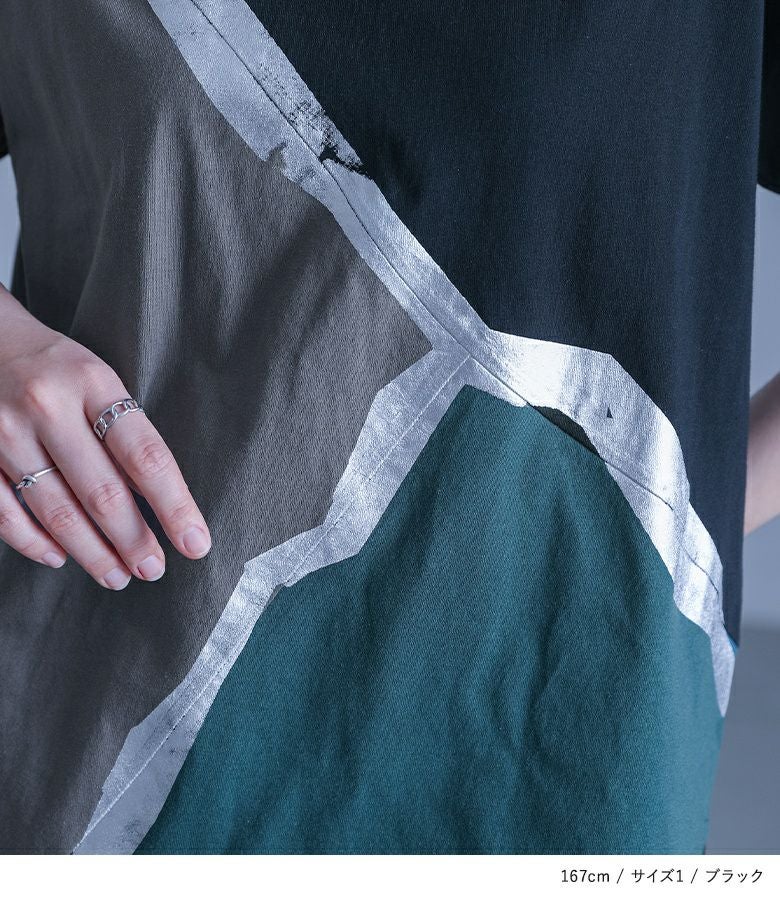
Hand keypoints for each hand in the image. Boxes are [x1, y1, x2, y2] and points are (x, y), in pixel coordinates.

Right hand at [0, 283, 210, 588]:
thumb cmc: (56, 367)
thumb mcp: (99, 381)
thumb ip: (124, 433)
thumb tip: (161, 504)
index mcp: (93, 382)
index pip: (145, 455)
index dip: (174, 505)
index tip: (195, 542)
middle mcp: (47, 405)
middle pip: (102, 491)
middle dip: (134, 540)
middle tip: (154, 569)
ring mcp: (4, 431)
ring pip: (56, 510)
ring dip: (92, 552)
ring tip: (118, 575)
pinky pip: (4, 512)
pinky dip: (34, 542)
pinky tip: (60, 557)